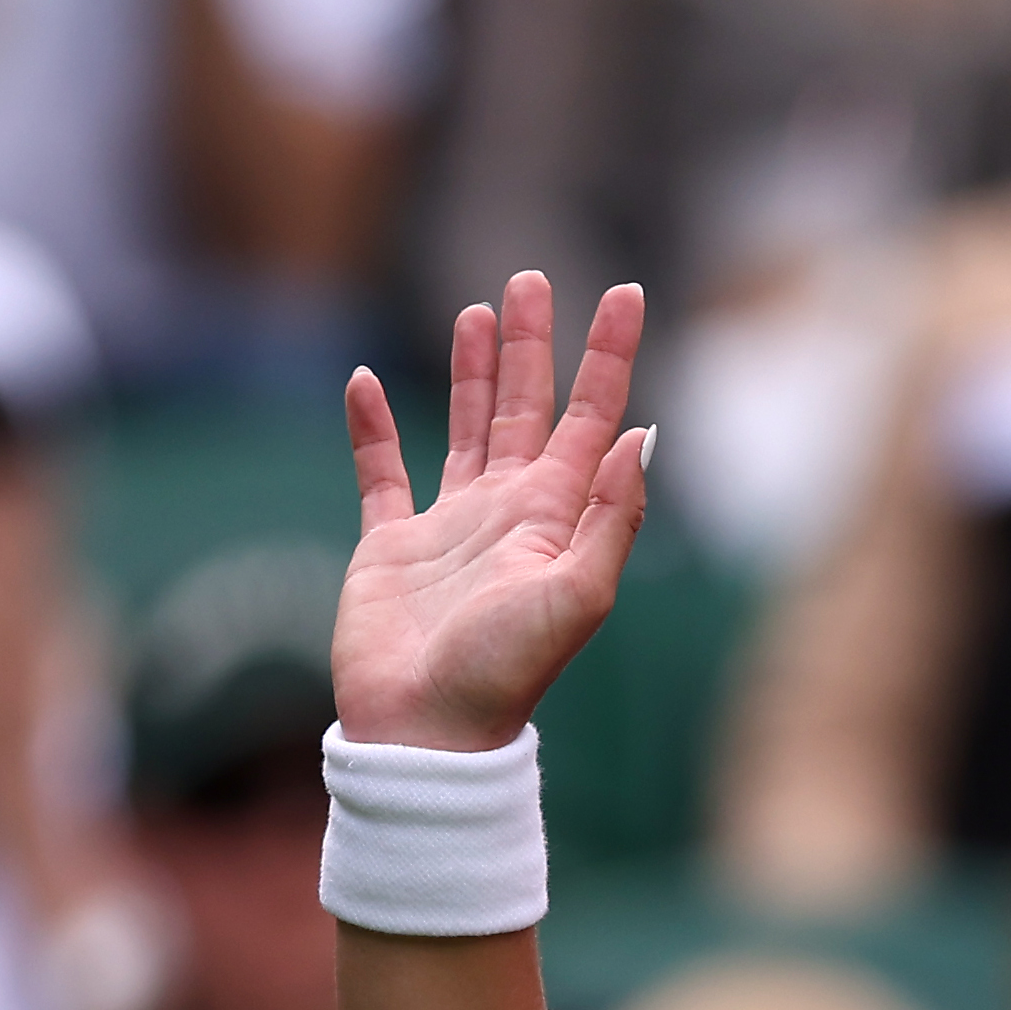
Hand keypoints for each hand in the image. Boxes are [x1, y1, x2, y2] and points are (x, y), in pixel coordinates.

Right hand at [335, 275, 653, 755]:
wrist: (429, 730)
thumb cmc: (505, 671)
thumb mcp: (578, 594)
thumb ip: (612, 515)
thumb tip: (644, 435)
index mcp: (558, 518)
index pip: (591, 419)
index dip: (608, 356)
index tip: (625, 292)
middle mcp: (508, 512)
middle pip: (527, 408)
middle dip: (531, 345)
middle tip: (529, 278)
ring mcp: (450, 526)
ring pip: (466, 427)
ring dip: (473, 371)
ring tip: (477, 311)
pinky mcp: (390, 545)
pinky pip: (381, 472)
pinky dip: (373, 427)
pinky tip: (366, 381)